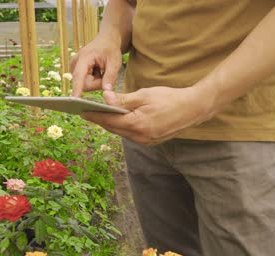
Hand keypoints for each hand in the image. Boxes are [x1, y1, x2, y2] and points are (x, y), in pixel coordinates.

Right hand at [71, 36, 121, 96]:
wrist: (106, 40)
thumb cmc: (111, 49)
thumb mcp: (115, 62)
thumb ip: (110, 77)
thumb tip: (107, 91)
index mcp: (84, 57)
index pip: (79, 76)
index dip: (77, 88)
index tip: (74, 100)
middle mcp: (75, 62)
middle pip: (84, 84)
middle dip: (97, 83)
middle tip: (105, 72)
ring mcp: (74, 66)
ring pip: (84, 84)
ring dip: (96, 81)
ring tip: (101, 70)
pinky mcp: (75, 70)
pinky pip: (84, 82)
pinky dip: (93, 79)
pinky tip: (96, 70)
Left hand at [81, 86, 215, 145]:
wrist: (193, 108)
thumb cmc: (169, 98)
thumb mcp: (144, 95)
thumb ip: (123, 99)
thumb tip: (105, 99)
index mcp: (137, 124)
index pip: (109, 121)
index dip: (94, 116)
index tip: (81, 111)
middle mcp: (140, 137)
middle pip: (114, 129)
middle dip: (100, 121)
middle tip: (86, 113)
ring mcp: (147, 141)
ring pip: (122, 133)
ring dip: (111, 124)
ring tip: (99, 115)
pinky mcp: (151, 141)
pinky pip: (132, 134)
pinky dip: (123, 127)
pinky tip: (118, 120)